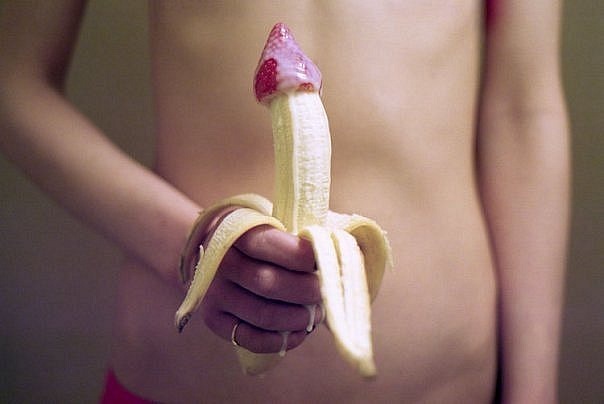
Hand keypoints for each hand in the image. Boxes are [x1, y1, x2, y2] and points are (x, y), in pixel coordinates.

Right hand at [198, 225, 322, 353]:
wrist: (210, 248)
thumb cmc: (256, 235)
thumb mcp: (270, 221)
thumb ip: (298, 233)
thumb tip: (338, 249)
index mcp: (237, 232)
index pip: (273, 246)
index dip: (304, 256)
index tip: (323, 260)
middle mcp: (221, 264)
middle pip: (270, 284)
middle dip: (307, 291)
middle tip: (325, 291)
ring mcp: (214, 294)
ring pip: (264, 315)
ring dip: (298, 318)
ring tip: (316, 313)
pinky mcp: (214, 319)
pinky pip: (251, 338)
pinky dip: (281, 340)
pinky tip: (298, 332)